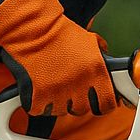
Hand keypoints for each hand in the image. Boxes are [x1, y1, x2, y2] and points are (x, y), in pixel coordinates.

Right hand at [0, 0, 116, 115]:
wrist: (32, 28)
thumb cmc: (59, 32)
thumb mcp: (89, 40)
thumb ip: (101, 54)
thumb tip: (108, 61)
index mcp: (96, 71)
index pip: (107, 104)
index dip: (103, 105)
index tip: (98, 103)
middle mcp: (80, 84)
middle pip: (82, 109)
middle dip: (76, 102)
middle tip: (69, 90)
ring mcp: (59, 92)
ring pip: (61, 111)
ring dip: (56, 102)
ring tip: (52, 85)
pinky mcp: (38, 96)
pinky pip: (40, 110)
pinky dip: (37, 103)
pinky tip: (38, 89)